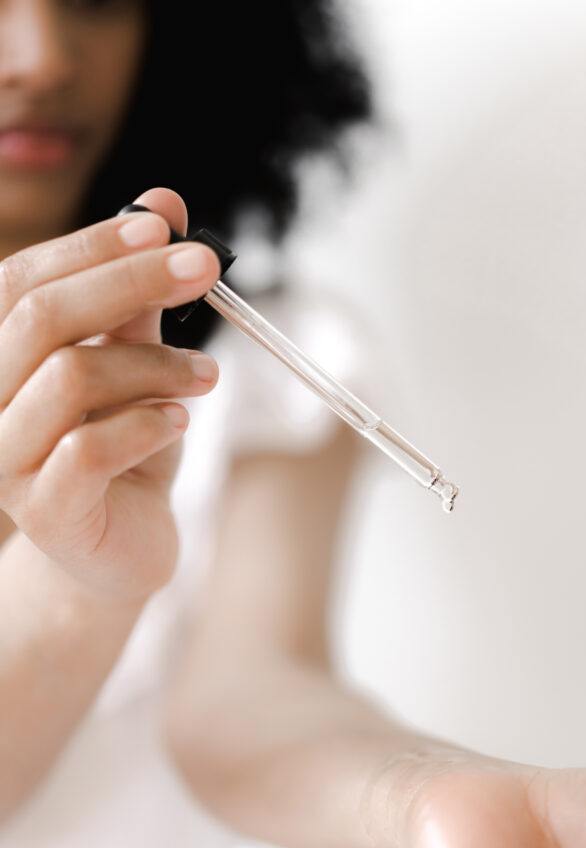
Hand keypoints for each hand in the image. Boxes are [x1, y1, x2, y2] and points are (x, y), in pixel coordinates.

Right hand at [0, 187, 219, 601]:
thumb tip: (166, 205)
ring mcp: (5, 459)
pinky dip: (147, 424)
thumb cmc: (125, 453)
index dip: (92, 244)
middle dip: (131, 281)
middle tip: (206, 270)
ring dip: (155, 364)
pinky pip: (88, 450)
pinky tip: (180, 421)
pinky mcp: (43, 512)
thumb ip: (141, 298)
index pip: (22, 279)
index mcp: (0, 357)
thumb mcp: (137, 367)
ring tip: (209, 377)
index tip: (166, 225)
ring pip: (70, 377)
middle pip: (40, 316)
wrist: (123, 550)